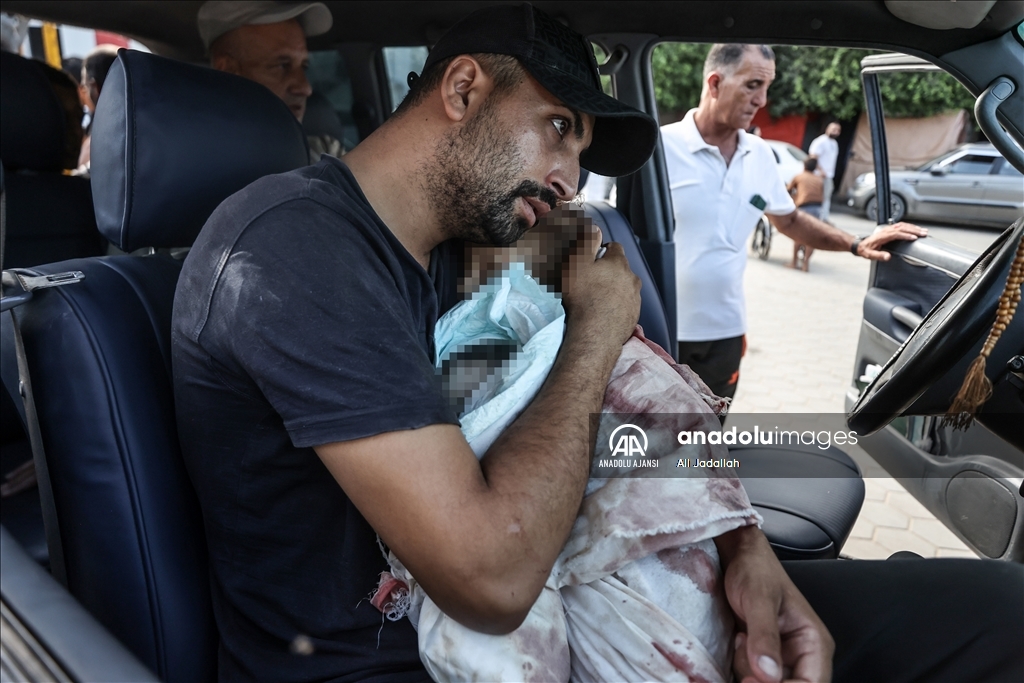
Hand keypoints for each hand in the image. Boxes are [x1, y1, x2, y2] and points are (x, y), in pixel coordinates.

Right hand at [557, 212, 639, 346]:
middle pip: (621, 269)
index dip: (602, 251)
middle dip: (609, 272)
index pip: (614, 247)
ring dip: (615, 290)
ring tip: (597, 300)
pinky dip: (617, 307)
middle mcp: (632, 278)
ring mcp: (635, 298)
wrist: (595, 332)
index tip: (592, 259)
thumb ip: (587, 242)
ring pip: (625, 288)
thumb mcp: (577, 263)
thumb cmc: (583, 296)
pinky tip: (604, 313)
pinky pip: (625, 306)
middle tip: (591, 281)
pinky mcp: (634, 316)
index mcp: (618, 262)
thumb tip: (595, 228)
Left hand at [717, 527, 833, 682]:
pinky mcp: (760, 658)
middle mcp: (801, 656)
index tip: (753, 679)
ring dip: (747, 671)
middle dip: (762, 680)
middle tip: (744, 654)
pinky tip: (736, 642)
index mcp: (814, 644)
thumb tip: (768, 674)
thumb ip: (764, 635)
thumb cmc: (755, 570)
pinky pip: (753, 677)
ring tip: (741, 637)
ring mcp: (780, 659)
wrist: (736, 557)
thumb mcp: (759, 598)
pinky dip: (741, 668)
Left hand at [856, 222, 927, 260]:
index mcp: (882, 236)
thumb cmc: (865, 250)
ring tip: (923, 231)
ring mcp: (888, 229)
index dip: (905, 235)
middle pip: (902, 228)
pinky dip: (909, 226)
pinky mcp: (889, 229)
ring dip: (913, 228)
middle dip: (914, 230)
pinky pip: (901, 225)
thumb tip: (887, 257)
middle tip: (923, 233)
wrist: (860, 245)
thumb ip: (879, 256)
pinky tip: (915, 229)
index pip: (896, 234)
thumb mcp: (870, 255)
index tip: (914, 238)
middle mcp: (886, 230)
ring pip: (902, 225)